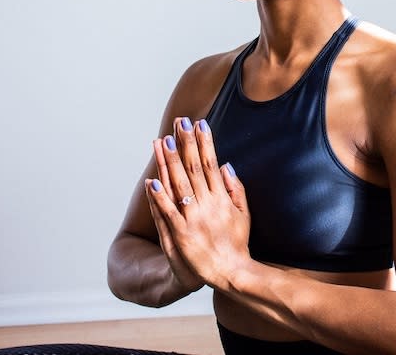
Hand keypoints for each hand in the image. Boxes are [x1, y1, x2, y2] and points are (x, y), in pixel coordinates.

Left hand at [146, 117, 251, 290]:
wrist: (231, 273)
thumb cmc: (237, 244)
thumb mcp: (244, 214)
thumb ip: (236, 189)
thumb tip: (225, 166)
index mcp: (222, 198)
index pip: (210, 164)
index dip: (204, 142)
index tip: (199, 123)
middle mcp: (208, 205)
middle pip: (193, 169)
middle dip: (186, 143)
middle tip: (179, 122)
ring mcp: (193, 219)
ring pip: (178, 185)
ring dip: (170, 162)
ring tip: (163, 141)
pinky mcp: (181, 235)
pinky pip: (168, 213)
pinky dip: (159, 197)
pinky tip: (151, 180)